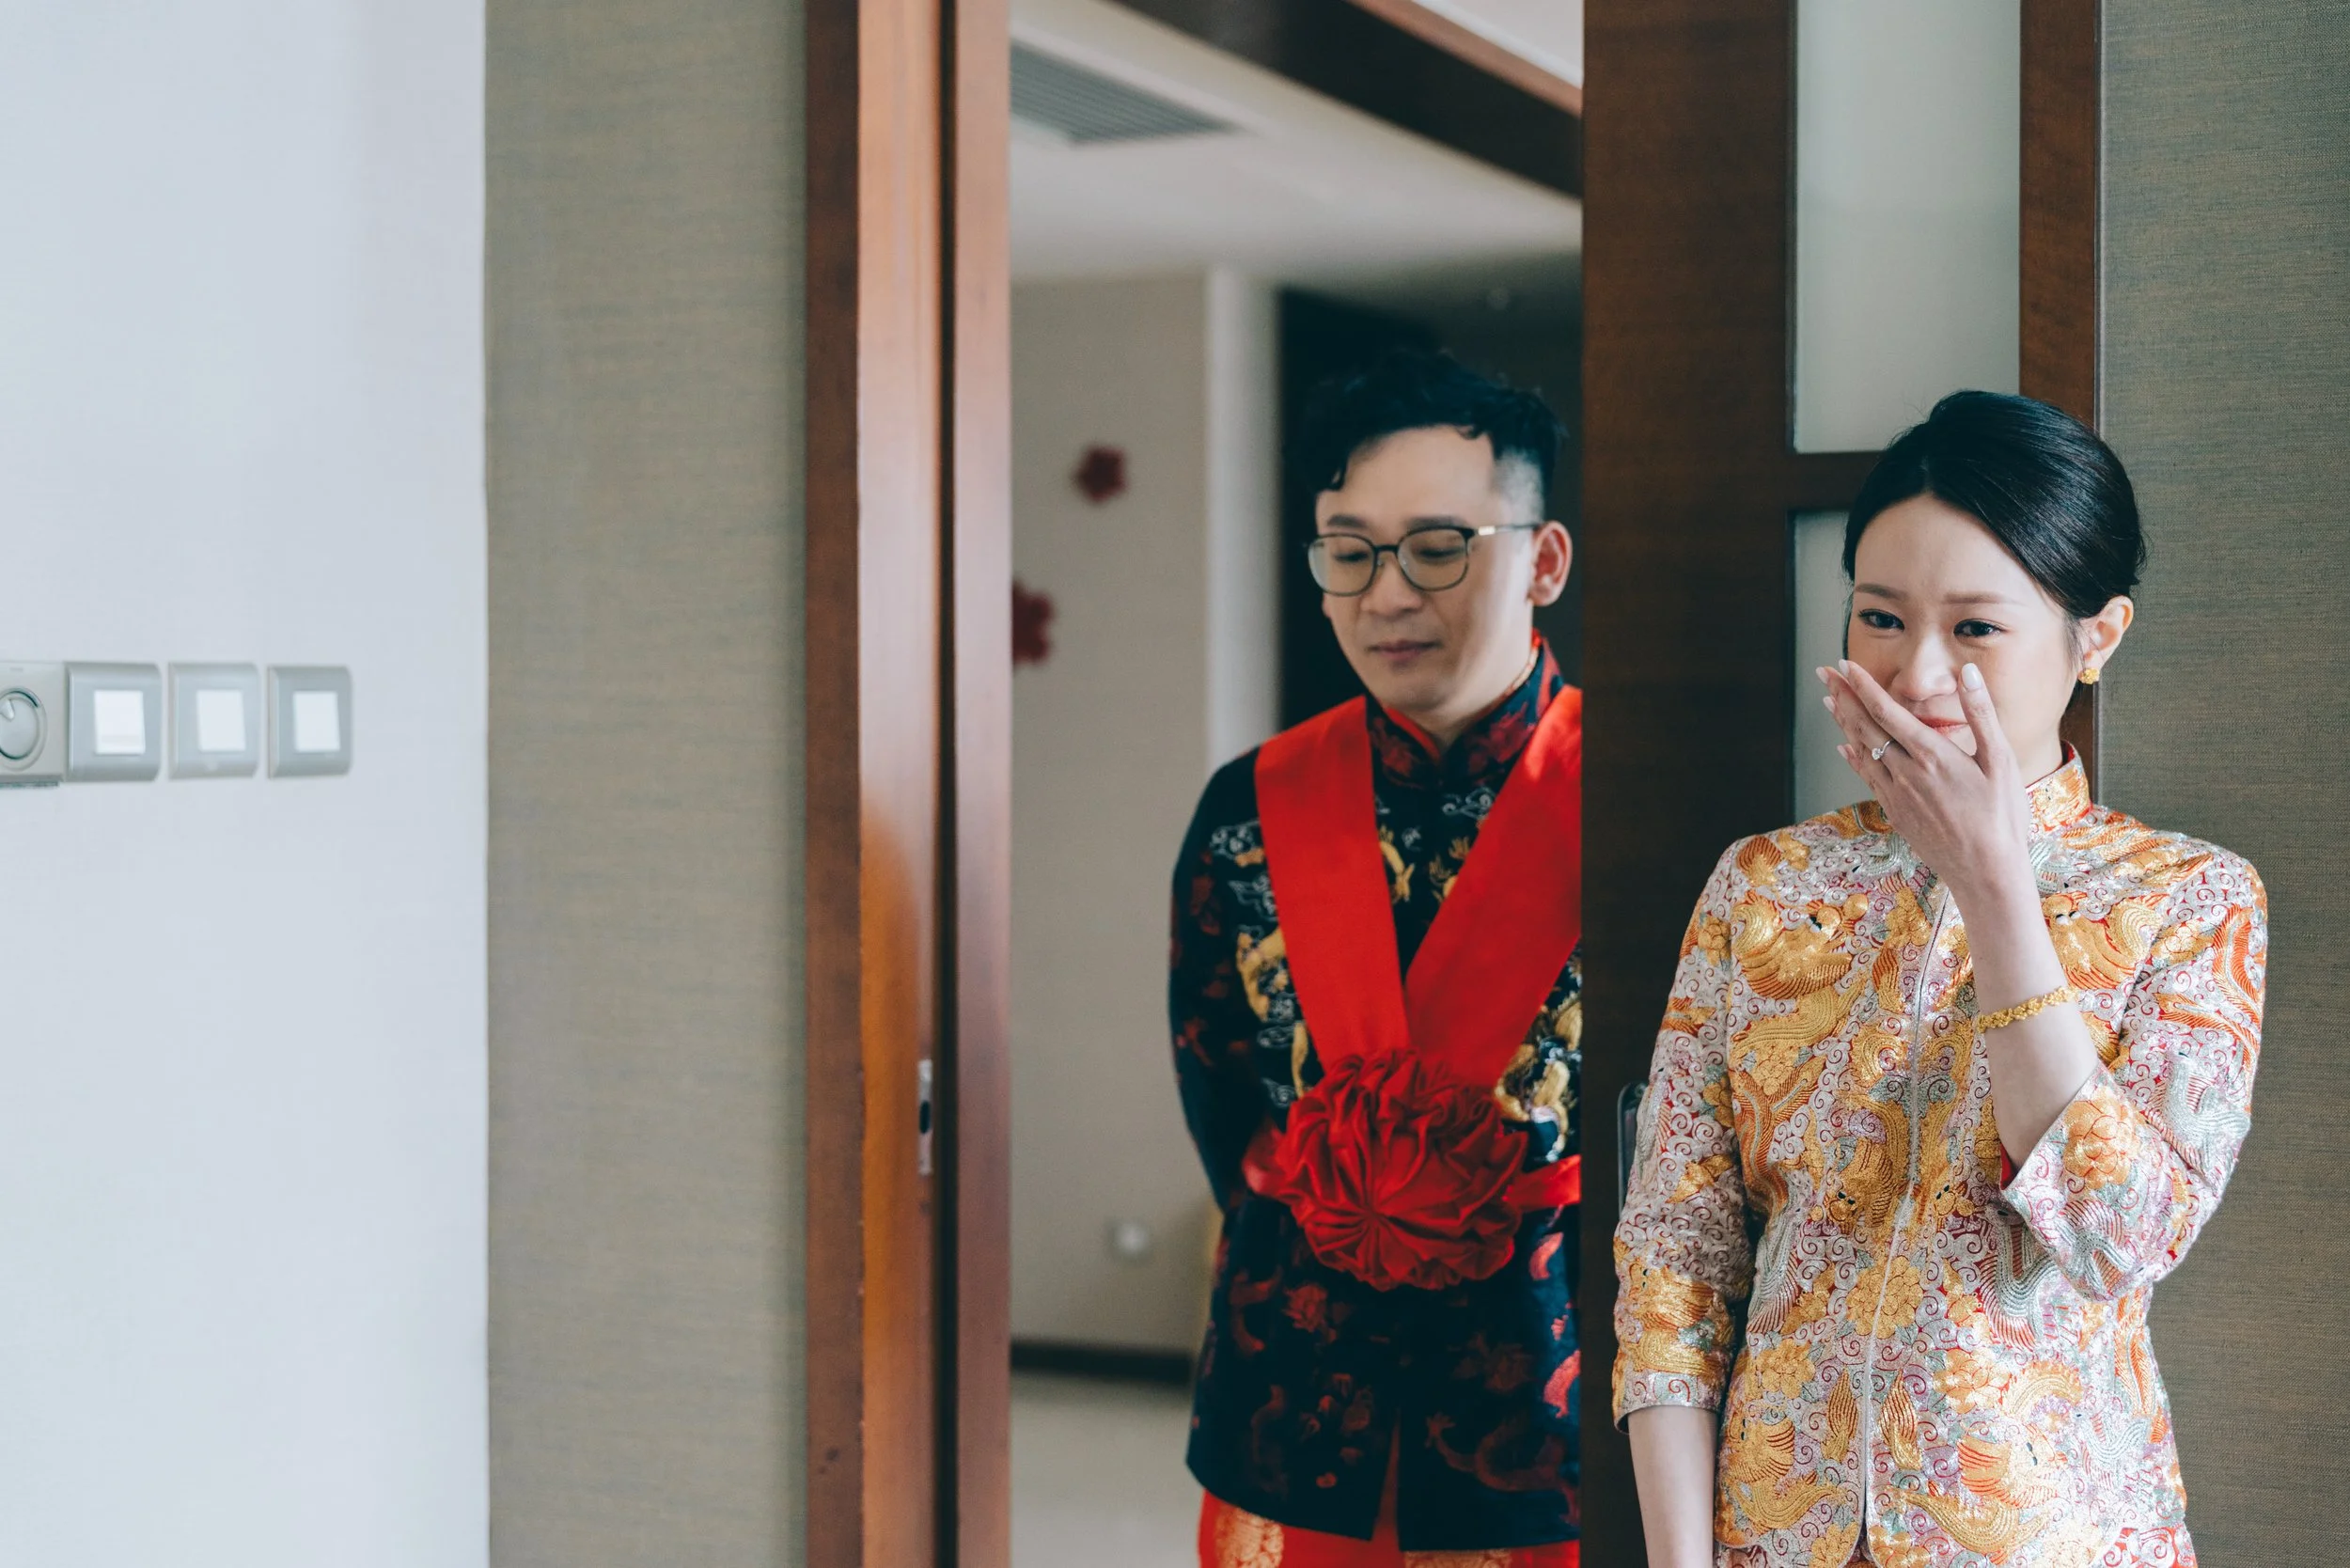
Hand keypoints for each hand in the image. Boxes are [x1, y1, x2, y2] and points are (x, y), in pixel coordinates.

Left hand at [1819, 660, 2037, 917]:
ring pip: (1862, 750)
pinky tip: (1846, 748)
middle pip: (1865, 726)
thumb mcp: (2002, 760)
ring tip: (1829, 701)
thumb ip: (1981, 713)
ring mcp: (1897, 794)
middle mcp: (1906, 772)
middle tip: (1824, 673)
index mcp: (1931, 754)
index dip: (1862, 686)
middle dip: (1843, 696)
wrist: (1986, 873)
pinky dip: (1855, 757)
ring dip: (1844, 723)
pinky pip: (1868, 778)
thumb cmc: (2002, 816)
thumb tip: (1967, 672)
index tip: (1844, 665)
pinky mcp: (1897, 813)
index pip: (1887, 711)